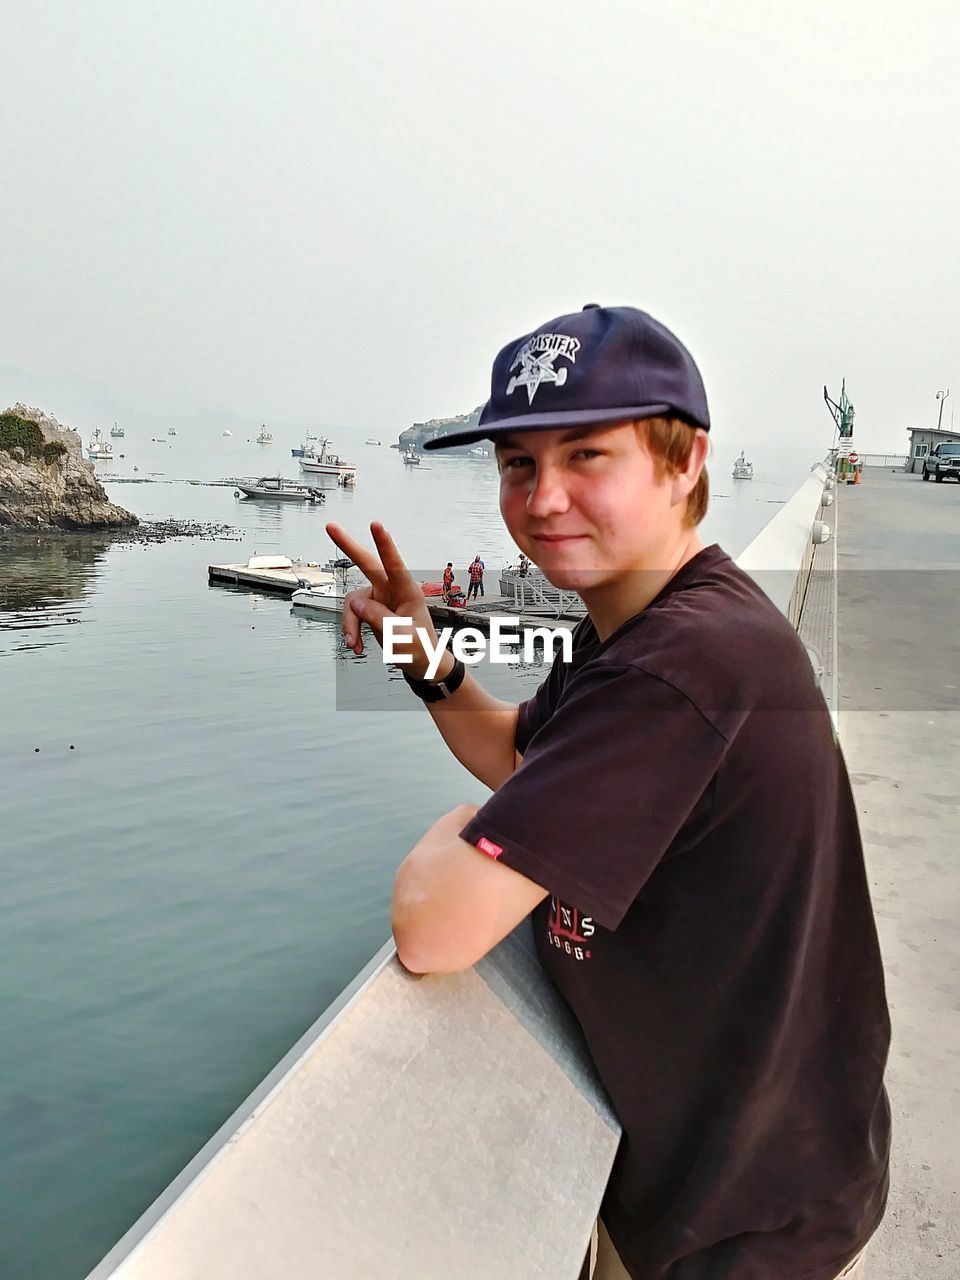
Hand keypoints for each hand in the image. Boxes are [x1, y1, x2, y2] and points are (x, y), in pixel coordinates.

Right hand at [325, 520, 440, 677]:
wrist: (422, 664)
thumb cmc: (421, 650)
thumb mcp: (401, 637)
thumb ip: (378, 618)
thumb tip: (357, 605)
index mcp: (408, 593)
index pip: (395, 565)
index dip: (384, 545)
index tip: (376, 526)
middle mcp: (393, 591)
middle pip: (368, 565)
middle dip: (349, 546)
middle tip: (331, 528)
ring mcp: (382, 599)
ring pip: (354, 602)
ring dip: (350, 624)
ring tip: (354, 643)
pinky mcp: (373, 609)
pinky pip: (353, 614)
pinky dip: (352, 630)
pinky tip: (356, 644)